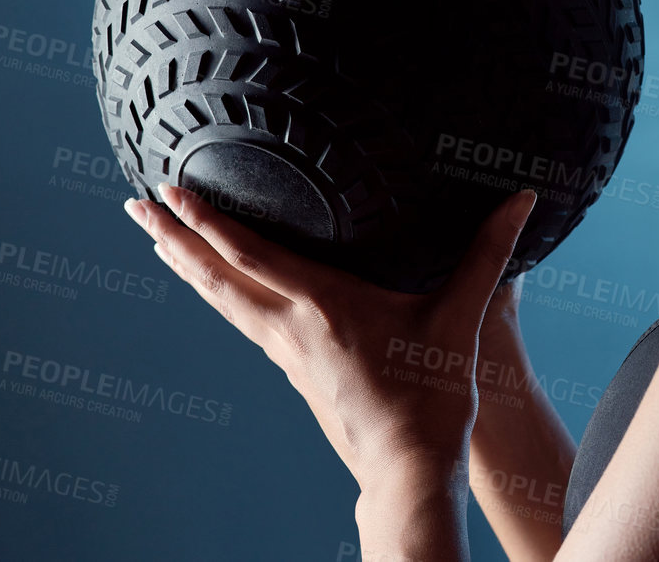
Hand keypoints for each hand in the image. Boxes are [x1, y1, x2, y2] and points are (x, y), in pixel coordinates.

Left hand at [125, 182, 538, 489]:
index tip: (169, 191)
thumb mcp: (462, 315)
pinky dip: (219, 295)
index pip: (248, 252)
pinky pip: (243, 322)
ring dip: (186, 267)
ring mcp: (286, 354)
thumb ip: (489, 252)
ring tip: (156, 240)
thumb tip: (524, 198)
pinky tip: (220, 290)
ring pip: (222, 301)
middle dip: (173, 238)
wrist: (410, 469)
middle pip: (216, 276)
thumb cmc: (434, 394)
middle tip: (134, 204)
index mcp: (322, 306)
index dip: (205, 219)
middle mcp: (291, 328)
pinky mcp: (294, 372)